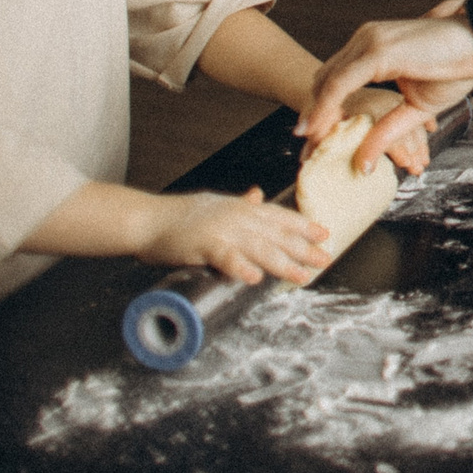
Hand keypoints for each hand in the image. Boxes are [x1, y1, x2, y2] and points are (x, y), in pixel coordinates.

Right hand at [141, 187, 331, 286]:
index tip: (325, 233)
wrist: (146, 220)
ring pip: (259, 247)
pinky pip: (225, 258)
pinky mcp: (202, 245)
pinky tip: (254, 278)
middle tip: (325, 259)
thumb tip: (258, 194)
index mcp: (241, 209)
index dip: (303, 226)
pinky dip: (240, 267)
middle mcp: (237, 217)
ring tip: (301, 275)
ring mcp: (221, 230)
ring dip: (282, 263)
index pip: (279, 217)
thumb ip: (239, 203)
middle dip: (303, 248)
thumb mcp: (215, 205)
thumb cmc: (179, 216)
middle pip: (277, 234)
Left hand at [297, 0, 472, 172]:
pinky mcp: (377, 50)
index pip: (336, 79)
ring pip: (327, 81)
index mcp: (374, 47)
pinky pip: (341, 83)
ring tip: (311, 145)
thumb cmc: (459, 67)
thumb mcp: (416, 108)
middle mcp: (366, 38)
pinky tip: (320, 129)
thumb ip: (386, 131)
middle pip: (324, 79)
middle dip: (312, 115)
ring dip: (315, 115)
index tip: (314, 141)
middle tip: (307, 150)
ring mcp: (370, 41)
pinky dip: (326, 107)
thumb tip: (363, 164)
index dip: (322, 110)